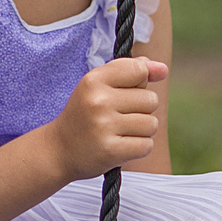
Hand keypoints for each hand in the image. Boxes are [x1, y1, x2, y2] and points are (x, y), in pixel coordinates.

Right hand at [38, 56, 166, 179]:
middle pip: (151, 100)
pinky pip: (146, 145)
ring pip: (151, 124)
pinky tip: (120, 145)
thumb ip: (129, 70)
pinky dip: (138, 148)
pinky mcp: (111, 151)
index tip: (127, 91)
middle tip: (117, 117)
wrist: (59, 150)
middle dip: (141, 110)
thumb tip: (162, 69)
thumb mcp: (98, 85)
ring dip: (141, 131)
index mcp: (94, 80)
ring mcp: (104, 126)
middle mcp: (98, 101)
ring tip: (119, 132)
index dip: (141, 82)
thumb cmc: (85, 113)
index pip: (140, 70)